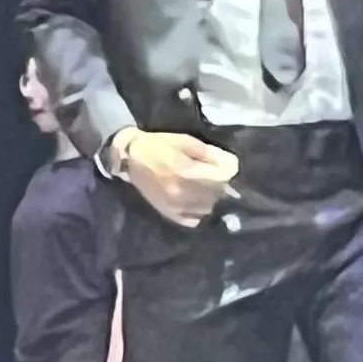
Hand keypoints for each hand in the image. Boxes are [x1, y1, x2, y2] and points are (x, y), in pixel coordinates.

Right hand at [113, 130, 238, 229]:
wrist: (130, 157)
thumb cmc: (159, 145)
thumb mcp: (186, 141)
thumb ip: (210, 154)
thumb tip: (231, 165)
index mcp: (186, 172)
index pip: (222, 178)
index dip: (228, 170)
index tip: (227, 164)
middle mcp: (181, 193)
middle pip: (217, 194)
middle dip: (220, 183)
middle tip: (214, 173)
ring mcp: (175, 207)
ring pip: (208, 208)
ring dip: (211, 197)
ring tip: (205, 186)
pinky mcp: (169, 214)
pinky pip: (194, 220)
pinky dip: (199, 210)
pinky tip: (195, 199)